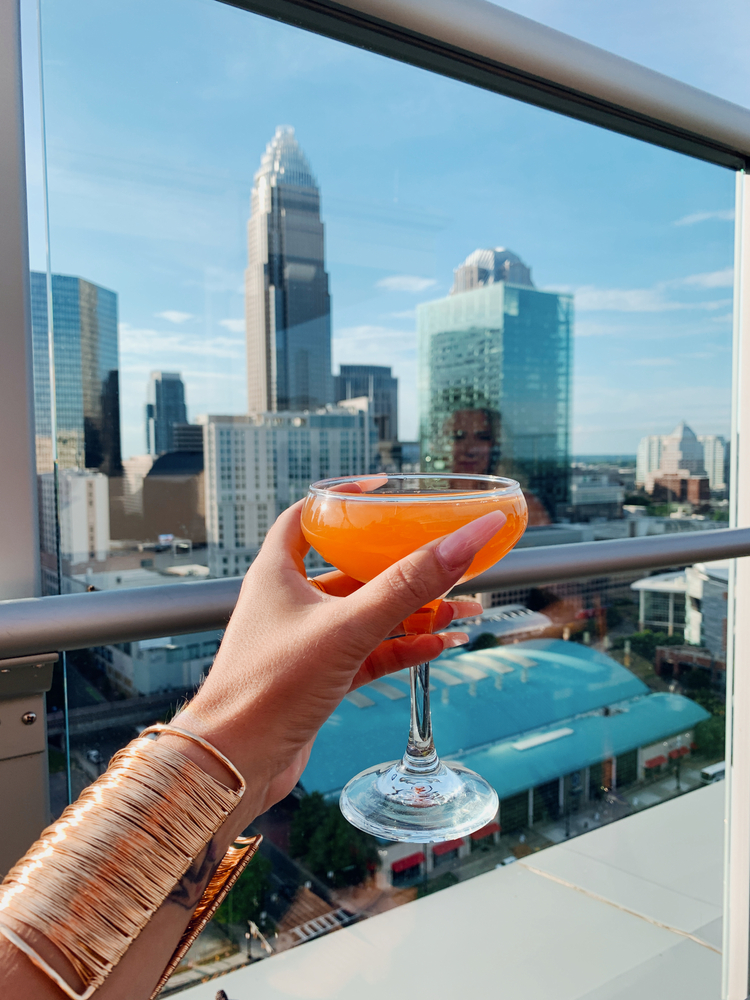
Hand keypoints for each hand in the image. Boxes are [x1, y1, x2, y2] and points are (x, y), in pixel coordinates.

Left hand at [173, 501, 506, 823]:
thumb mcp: (346, 626)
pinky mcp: (318, 679)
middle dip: (402, 564)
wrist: (235, 764)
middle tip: (444, 555)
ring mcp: (305, 641)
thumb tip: (463, 541)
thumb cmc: (268, 688)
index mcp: (279, 572)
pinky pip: (369, 653)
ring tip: (463, 606)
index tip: (383, 492)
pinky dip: (403, 648)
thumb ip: (407, 585)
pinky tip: (439, 646)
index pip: (308, 516)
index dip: (343, 500)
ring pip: (367, 614)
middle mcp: (290, 602)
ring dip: (413, 611)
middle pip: (352, 568)